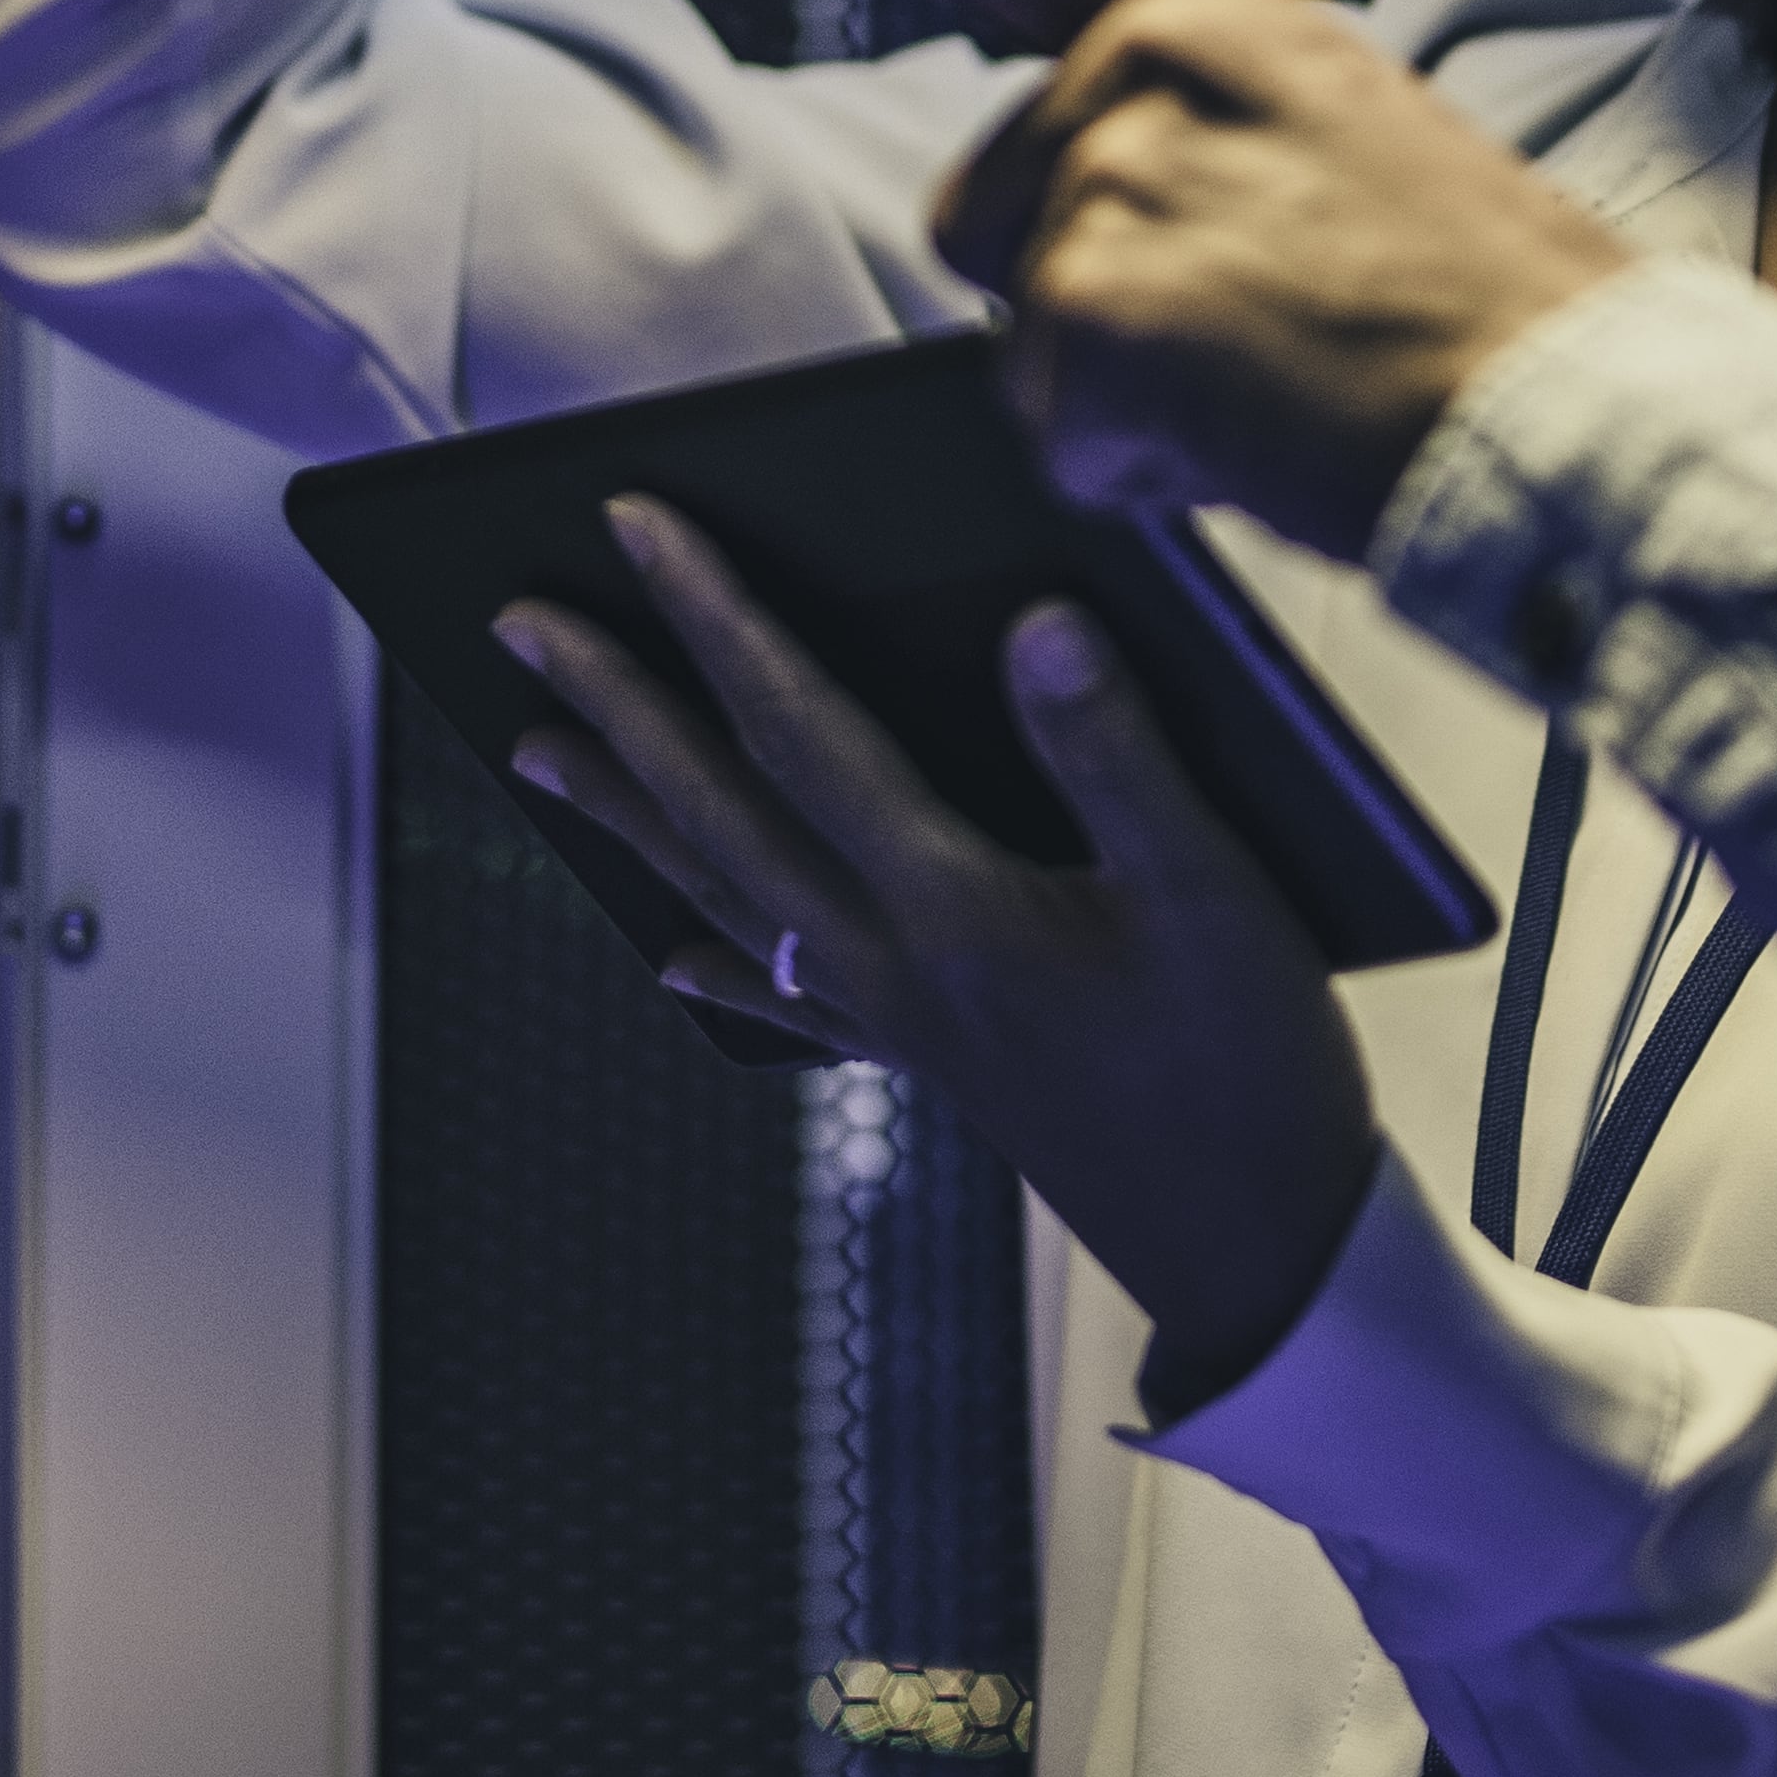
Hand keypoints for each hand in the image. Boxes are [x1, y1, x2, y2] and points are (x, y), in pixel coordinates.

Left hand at [501, 498, 1384, 1410]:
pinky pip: (787, 1000)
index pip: (798, 727)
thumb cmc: (1248, 1068)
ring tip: (541, 752)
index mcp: (951, 904)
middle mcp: (893, 960)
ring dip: (628, 815)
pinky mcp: (929, 1063)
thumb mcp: (1217, 890)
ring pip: (727, 894)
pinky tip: (673, 960)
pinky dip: (719, 965)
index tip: (636, 525)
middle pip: (720, 808)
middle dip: (618, 703)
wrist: (1257, 1251)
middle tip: (520, 623)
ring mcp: (898, 1020)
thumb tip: (1035, 622)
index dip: (714, 616)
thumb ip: (1117, 753)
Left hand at [623, 0, 1637, 553]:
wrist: (1585, 420)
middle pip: (986, 207)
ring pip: (1019, 328)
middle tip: (1262, 331)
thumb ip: (1189, 125)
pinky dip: (1139, 471)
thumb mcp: (1337, 143)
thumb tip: (1055, 212)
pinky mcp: (1102, 310)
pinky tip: (1257, 443)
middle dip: (1079, 297)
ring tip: (1280, 380)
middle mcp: (1150, 59)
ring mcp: (1121, 176)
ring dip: (1119, 390)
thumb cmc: (1482, 313)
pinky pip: (1051, 430)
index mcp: (1210, 5)